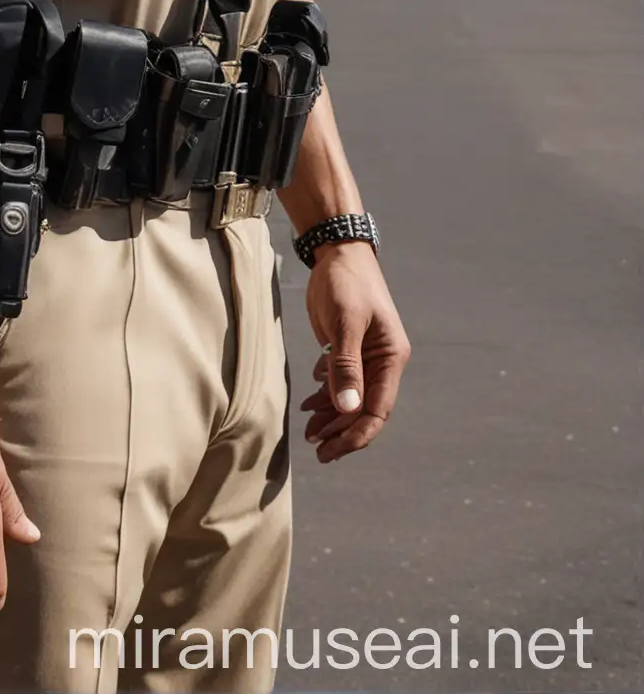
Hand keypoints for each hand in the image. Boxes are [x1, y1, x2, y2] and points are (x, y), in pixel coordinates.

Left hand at [300, 243, 409, 462]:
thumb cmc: (347, 283)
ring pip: (351, 398)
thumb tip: (348, 408)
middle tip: (317, 449)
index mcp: (391, 358)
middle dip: (341, 431)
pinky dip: (325, 396)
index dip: (356, 433)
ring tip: (308, 432)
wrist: (337, 251)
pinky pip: (340, 382)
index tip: (332, 449)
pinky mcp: (348, 349)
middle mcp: (382, 362)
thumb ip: (346, 365)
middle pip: (365, 409)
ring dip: (331, 416)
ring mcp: (366, 357)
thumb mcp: (345, 323)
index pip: (378, 409)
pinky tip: (309, 404)